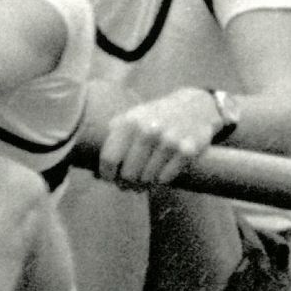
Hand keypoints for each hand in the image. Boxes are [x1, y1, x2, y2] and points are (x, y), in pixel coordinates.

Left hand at [97, 90, 222, 188]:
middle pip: (128, 175)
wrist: (195, 106)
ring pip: (147, 180)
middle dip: (126, 183)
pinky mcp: (187, 151)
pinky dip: (160, 181)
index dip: (106, 174)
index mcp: (130, 122)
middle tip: (128, 183)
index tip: (109, 178)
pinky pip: (165, 179)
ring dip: (143, 184)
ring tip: (143, 179)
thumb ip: (112, 141)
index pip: (109, 159)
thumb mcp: (131, 118)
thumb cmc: (155, 116)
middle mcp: (148, 131)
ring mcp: (169, 141)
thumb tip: (95, 174)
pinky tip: (159, 174)